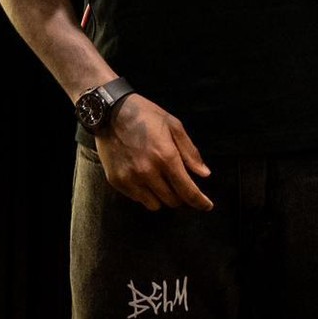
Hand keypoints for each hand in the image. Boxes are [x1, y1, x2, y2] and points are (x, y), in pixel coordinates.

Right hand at [94, 94, 212, 211]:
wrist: (110, 112)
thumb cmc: (146, 116)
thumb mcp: (174, 126)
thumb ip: (190, 152)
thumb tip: (204, 174)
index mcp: (166, 157)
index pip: (187, 190)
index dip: (199, 201)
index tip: (207, 206)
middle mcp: (148, 172)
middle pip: (172, 201)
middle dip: (180, 195)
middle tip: (179, 183)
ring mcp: (131, 179)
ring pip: (155, 205)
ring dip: (163, 197)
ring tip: (161, 180)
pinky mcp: (117, 182)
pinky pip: (138, 199)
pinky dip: (145, 194)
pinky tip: (144, 178)